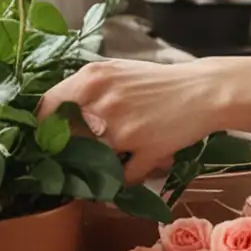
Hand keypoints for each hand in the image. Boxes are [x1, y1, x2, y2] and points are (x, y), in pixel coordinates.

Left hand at [37, 59, 218, 183]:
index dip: (44, 128)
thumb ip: (86, 90)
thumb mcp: (118, 73)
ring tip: (121, 157)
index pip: (47, 108)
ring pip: (94, 164)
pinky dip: (130, 177)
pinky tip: (141, 164)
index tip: (49, 139)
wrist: (206, 90)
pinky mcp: (145, 150)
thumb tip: (53, 117)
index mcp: (92, 79)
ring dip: (104, 167)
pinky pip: (124, 178)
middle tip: (85, 154)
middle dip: (74, 153)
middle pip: (67, 142)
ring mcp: (123, 129)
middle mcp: (102, 102)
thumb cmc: (160, 82)